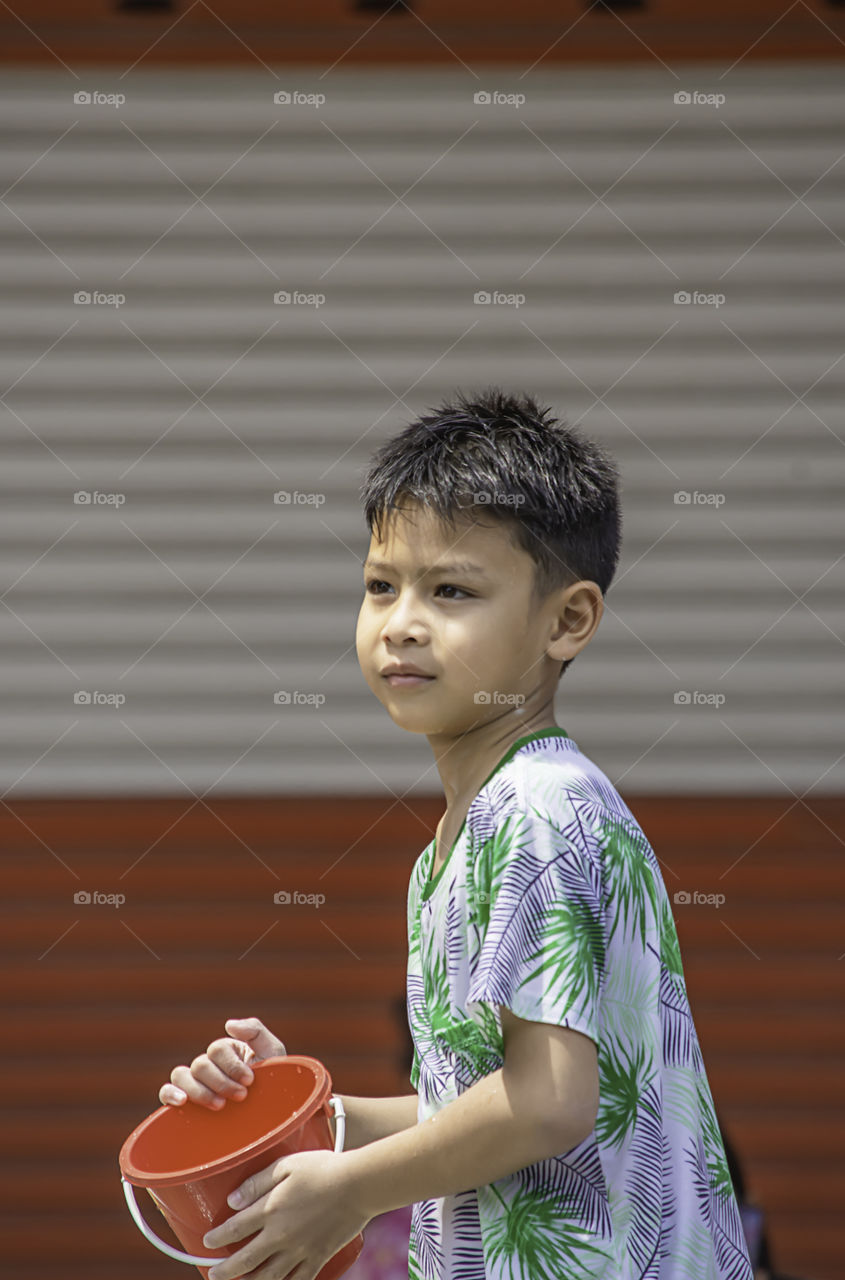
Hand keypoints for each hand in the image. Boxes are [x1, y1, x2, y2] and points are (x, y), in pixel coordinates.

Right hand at [159, 1017, 285, 1108]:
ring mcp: (195, 1084)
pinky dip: (170, 1094)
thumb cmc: (275, 1084)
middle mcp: (208, 1066)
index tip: (250, 1080)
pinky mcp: (186, 1104)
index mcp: (227, 1051)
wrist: (274, 1119)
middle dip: (222, 1082)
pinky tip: (182, 1102)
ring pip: (181, 1076)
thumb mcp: (272, 1053)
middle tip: (241, 1096)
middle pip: (200, 1065)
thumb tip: (228, 1024)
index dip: (232, 1065)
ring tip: (220, 1105)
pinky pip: (166, 1092)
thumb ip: (255, 1031)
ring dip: (200, 1091)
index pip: (217, 1050)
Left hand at [202, 1149, 370, 1279]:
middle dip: (225, 1270)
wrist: (359, 1185)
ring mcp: (299, 1251)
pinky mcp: (317, 1258)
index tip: (208, 1240)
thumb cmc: (323, 1168)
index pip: (234, 1229)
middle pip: (245, 1260)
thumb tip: (232, 1201)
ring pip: (267, 1278)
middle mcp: (280, 1235)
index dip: (217, 1237)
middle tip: (213, 1274)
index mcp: (271, 1209)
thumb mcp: (286, 1165)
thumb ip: (257, 1183)